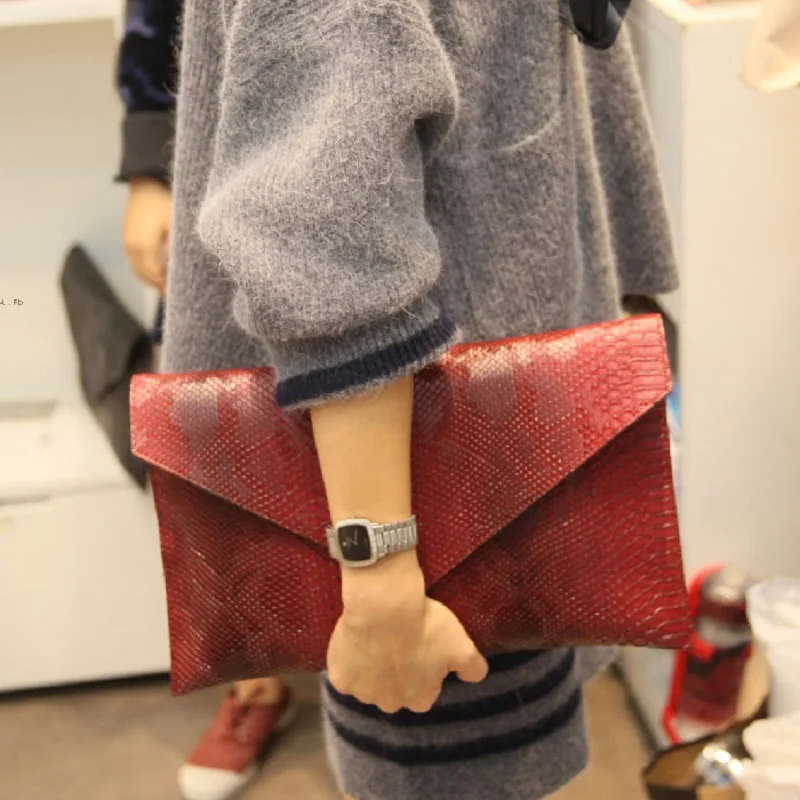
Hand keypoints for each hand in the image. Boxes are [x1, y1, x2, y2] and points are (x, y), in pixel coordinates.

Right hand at [122, 177, 171, 294]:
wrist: (146, 182)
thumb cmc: (165, 202)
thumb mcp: (177, 225)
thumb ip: (176, 249)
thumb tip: (179, 270)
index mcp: (144, 246)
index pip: (155, 275)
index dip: (166, 287)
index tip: (179, 294)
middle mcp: (131, 248)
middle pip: (145, 276)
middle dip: (159, 286)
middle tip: (175, 293)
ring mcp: (126, 243)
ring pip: (137, 270)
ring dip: (151, 279)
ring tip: (167, 285)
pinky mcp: (126, 238)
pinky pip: (134, 261)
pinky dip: (145, 270)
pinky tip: (158, 271)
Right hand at [327, 553, 487, 713]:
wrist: (384, 606)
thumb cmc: (425, 624)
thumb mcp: (462, 644)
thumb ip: (473, 667)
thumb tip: (477, 677)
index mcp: (421, 699)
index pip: (424, 690)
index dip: (423, 667)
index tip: (421, 645)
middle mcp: (391, 705)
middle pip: (394, 691)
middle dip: (396, 672)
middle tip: (398, 640)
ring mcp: (362, 693)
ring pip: (368, 684)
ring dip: (371, 668)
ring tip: (377, 638)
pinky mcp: (339, 678)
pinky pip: (344, 672)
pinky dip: (347, 660)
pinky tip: (355, 641)